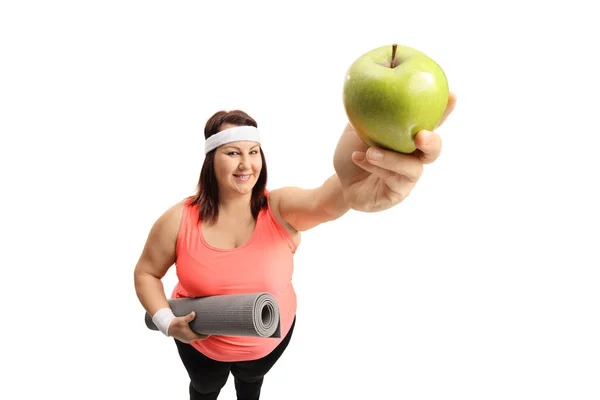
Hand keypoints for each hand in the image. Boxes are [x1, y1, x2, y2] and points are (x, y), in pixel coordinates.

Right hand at [168, 311, 209, 342]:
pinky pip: (192, 336)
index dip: (208, 333)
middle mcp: (189, 340)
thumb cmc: (175, 324)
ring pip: (196, 337)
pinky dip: (195, 333)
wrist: (167, 327)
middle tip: (208, 327)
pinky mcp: (184, 338)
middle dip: (204, 332)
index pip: (203, 337)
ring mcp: (186, 339)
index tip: (212, 329)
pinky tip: (196, 329)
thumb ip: (189, 317)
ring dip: (199, 333)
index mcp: (191, 337)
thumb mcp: (183, 320)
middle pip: (200, 337)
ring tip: (203, 327)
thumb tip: (193, 313)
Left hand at [333, 92, 455, 211]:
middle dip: (431, 141)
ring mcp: (407, 178)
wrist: (341, 180)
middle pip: (433, 151)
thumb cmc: (354, 150)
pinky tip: (359, 158)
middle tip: (421, 135)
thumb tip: (370, 78)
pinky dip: (373, 167)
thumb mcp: (357, 126)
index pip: (432, 123)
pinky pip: (391, 181)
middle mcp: (414, 158)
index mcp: (410, 138)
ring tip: (370, 151)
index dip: (445, 111)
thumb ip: (367, 108)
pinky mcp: (396, 194)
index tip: (451, 95)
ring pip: (411, 169)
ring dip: (390, 158)